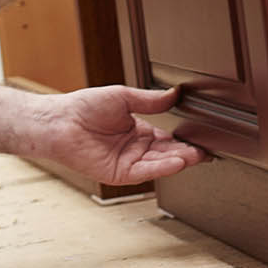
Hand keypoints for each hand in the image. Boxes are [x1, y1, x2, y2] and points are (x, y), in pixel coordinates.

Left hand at [30, 85, 207, 185]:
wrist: (60, 121)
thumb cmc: (83, 107)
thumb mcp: (123, 97)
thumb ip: (150, 100)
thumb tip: (174, 93)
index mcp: (137, 131)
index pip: (167, 139)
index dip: (184, 139)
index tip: (203, 138)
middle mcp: (135, 149)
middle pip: (167, 153)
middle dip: (187, 152)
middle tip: (206, 150)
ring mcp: (128, 163)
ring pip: (159, 164)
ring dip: (178, 160)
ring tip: (197, 155)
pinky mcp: (119, 174)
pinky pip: (144, 172)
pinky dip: (161, 168)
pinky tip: (176, 162)